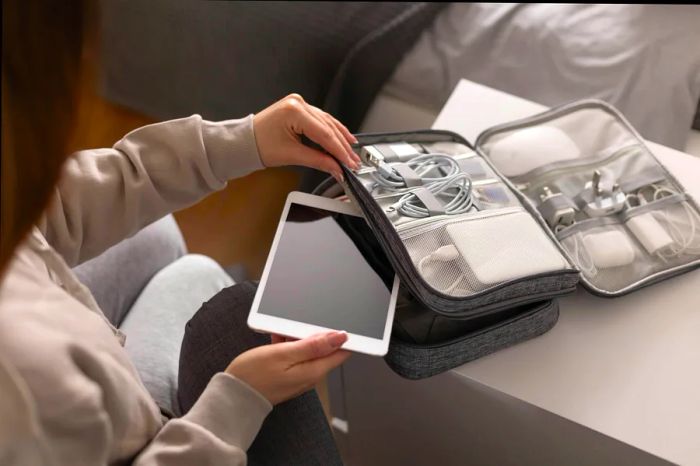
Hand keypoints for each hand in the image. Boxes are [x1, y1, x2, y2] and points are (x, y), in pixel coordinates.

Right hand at [226, 331, 350, 404]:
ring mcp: (300, 376)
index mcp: (314, 370)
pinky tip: (276, 341)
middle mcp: (311, 375)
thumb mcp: (283, 353)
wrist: (233, 395)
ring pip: (308, 350)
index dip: (341, 335)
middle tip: (295, 326)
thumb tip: (340, 337)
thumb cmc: (254, 375)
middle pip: (324, 348)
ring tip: (281, 333)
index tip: (331, 321)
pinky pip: (296, 355)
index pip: (341, 352)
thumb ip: (313, 345)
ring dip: (297, 338)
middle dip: (314, 333)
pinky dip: (289, 345)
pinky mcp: (289, 376)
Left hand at [253, 93, 360, 182]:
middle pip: (328, 127)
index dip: (339, 151)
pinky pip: (320, 120)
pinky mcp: (299, 109)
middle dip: (341, 146)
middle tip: (352, 161)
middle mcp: (298, 103)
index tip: (348, 163)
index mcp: (294, 111)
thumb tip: (336, 168)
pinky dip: (330, 131)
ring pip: (327, 122)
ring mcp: (299, 104)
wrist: (244, 142)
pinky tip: (341, 138)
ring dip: (340, 138)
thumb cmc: (259, 146)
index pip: (324, 134)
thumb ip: (318, 161)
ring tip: (351, 152)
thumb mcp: (291, 155)